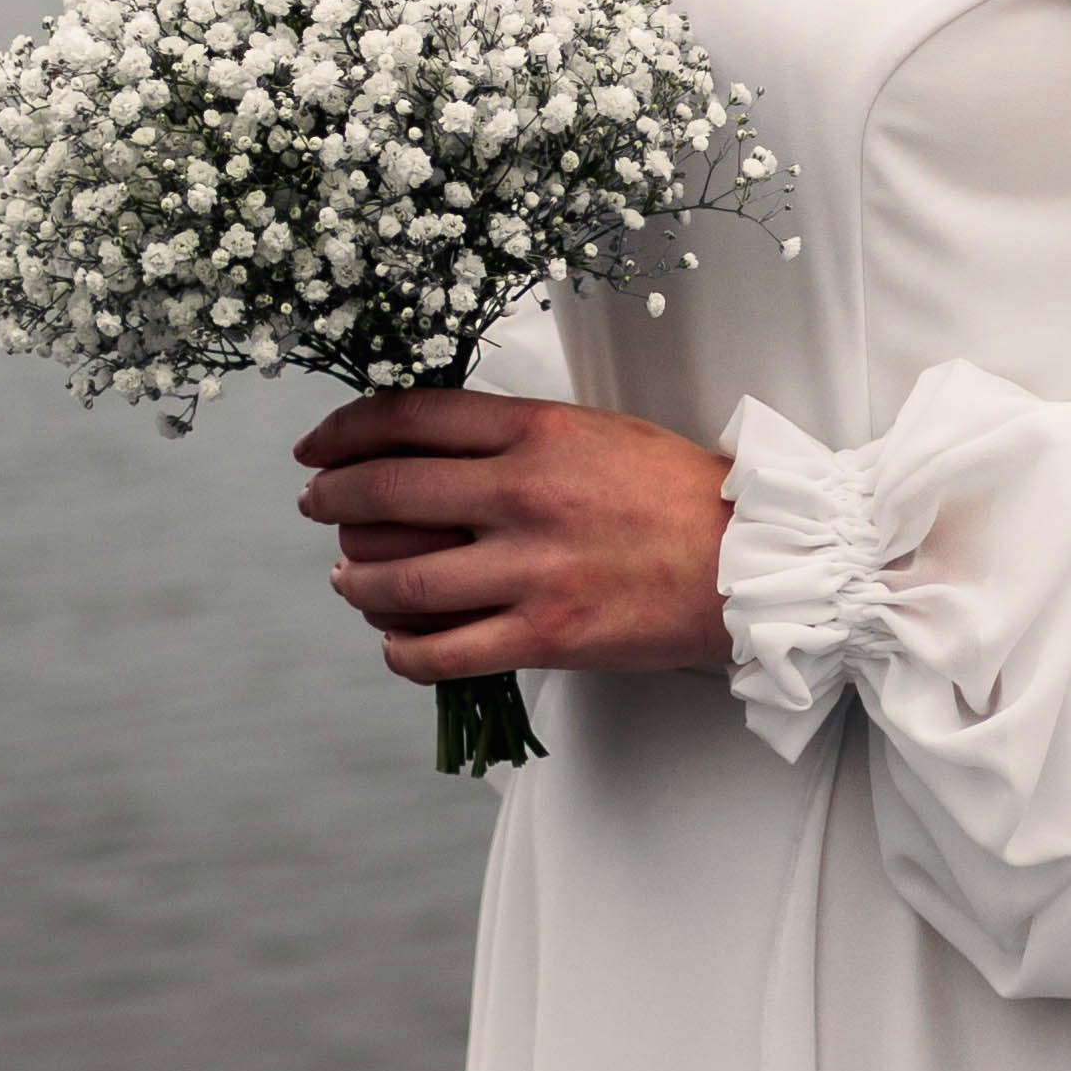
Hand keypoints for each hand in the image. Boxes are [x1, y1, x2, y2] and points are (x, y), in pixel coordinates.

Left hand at [292, 390, 734, 684]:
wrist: (754, 559)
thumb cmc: (677, 493)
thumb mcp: (593, 431)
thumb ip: (515, 437)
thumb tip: (430, 450)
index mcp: (538, 430)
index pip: (408, 417)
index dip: (344, 430)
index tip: (318, 445)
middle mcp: (525, 494)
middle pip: (385, 492)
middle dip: (331, 500)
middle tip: (316, 505)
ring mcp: (532, 569)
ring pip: (400, 580)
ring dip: (357, 581)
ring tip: (350, 580)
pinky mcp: (547, 636)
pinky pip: (442, 653)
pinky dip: (402, 650)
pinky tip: (398, 642)